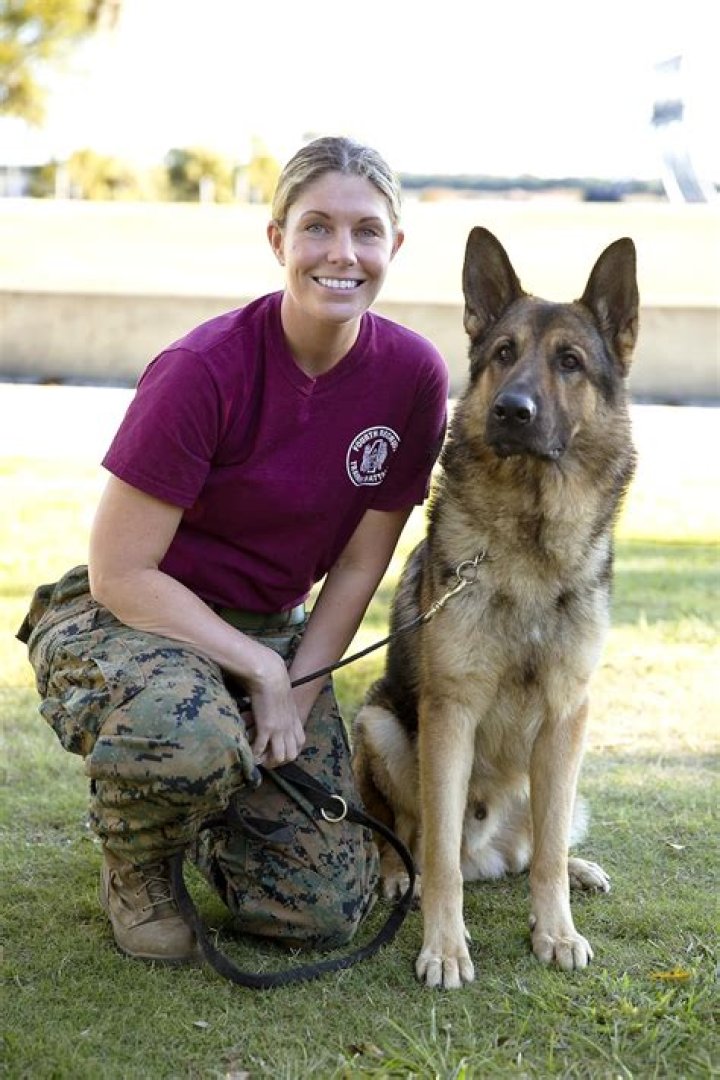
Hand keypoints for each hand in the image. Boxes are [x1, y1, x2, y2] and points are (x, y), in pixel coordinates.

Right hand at [244, 649, 305, 768]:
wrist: (271, 676)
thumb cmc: (275, 681)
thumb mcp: (283, 697)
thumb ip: (282, 706)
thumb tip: (274, 708)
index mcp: (295, 719)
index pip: (299, 742)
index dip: (291, 750)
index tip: (279, 751)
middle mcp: (289, 727)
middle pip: (291, 754)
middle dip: (279, 761)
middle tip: (267, 759)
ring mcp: (279, 729)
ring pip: (279, 757)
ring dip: (267, 760)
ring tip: (258, 758)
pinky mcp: (266, 728)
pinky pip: (261, 749)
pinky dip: (255, 754)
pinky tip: (250, 752)